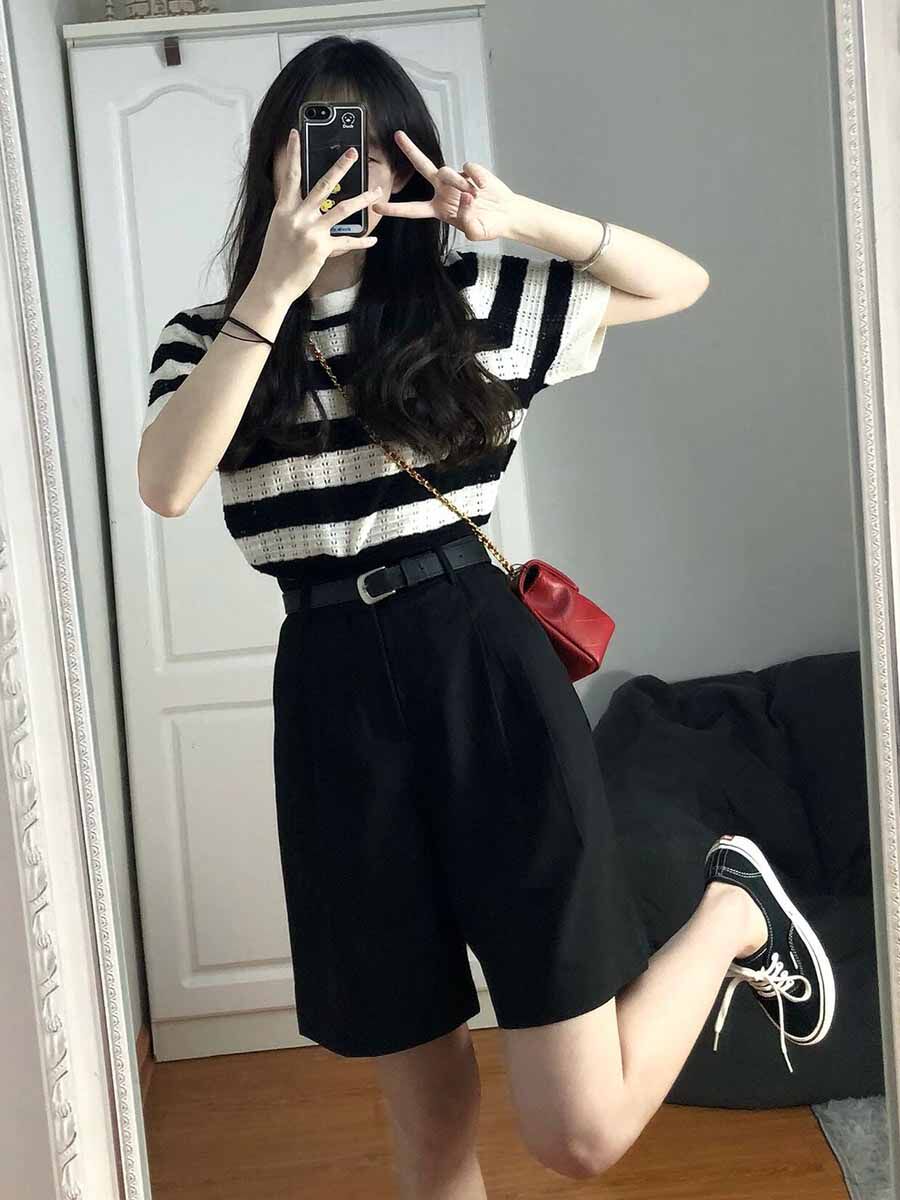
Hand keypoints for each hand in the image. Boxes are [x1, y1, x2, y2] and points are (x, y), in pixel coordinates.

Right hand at [255, 128, 382, 305]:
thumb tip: (313, 205)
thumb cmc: (275, 258)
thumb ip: (295, 214)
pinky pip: (347, 241)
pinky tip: (373, 238)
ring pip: (342, 208)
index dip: (293, 153)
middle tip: (354, 153)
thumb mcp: (280, 229)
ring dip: (362, 199)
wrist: (272, 283)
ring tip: (377, 192)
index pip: (290, 175)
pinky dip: (361, 240)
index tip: (295, 133)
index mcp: (284, 209)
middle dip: (340, 167)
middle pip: (323, 185)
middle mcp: (298, 216)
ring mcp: (311, 231)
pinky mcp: (322, 248)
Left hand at [372, 130, 517, 241]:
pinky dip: (476, 178)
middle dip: (410, 150)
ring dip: (458, 183)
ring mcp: (456, 178)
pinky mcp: (470, 170)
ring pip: (447, 171)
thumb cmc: (488, 225)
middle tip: (397, 135)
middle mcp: (442, 191)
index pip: (412, 209)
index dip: (394, 209)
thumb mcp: (477, 232)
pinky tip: (483, 187)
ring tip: (474, 196)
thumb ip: (470, 224)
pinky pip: (468, 168)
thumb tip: (466, 202)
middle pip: (422, 167)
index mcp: (438, 209)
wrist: (506, 214)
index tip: (376, 206)